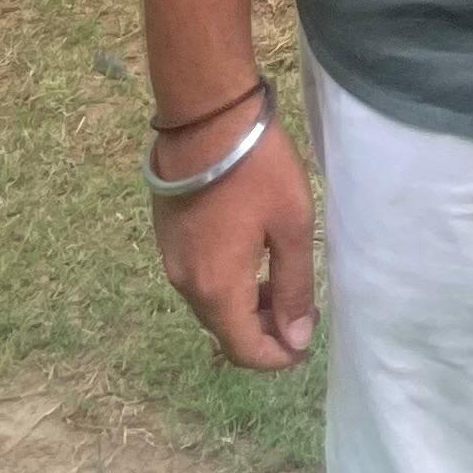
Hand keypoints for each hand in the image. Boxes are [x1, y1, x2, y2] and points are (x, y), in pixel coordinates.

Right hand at [151, 115, 316, 369]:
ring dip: (246, 305)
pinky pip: (199, 278)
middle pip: (225, 330)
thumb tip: (295, 338)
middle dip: (264, 330)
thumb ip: (294, 285)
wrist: (205, 115)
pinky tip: (252, 256)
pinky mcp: (167, 235)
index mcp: (217, 288)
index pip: (244, 350)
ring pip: (211, 304)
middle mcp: (185, 283)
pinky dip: (227, 282)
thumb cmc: (257, 168)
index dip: (277, 357)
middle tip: (302, 307)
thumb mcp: (291, 224)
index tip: (306, 342)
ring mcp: (171, 258)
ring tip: (282, 280)